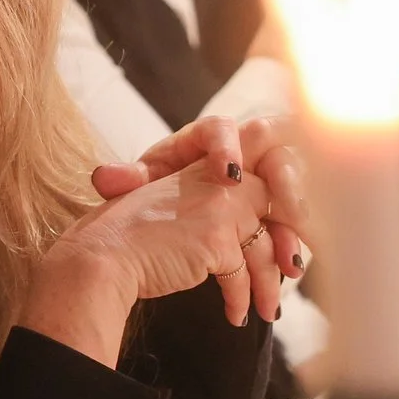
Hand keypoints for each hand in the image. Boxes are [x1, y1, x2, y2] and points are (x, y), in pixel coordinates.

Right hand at [44, 157, 282, 334]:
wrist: (100, 256)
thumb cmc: (133, 237)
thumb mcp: (183, 206)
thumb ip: (223, 206)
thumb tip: (272, 231)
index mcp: (208, 162)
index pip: (268, 165)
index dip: (289, 196)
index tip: (288, 230)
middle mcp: (220, 176)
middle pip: (276, 210)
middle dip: (286, 249)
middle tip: (289, 275)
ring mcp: (222, 204)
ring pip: (265, 248)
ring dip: (268, 286)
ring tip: (266, 310)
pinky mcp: (217, 238)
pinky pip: (243, 274)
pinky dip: (240, 299)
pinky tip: (234, 314)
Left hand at [91, 115, 309, 282]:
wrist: (161, 222)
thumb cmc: (153, 196)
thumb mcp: (142, 188)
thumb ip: (127, 180)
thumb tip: (105, 178)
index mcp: (203, 141)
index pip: (221, 129)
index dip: (229, 147)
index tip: (230, 175)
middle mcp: (240, 153)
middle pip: (275, 153)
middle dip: (286, 183)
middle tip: (289, 211)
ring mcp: (261, 182)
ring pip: (291, 194)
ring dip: (293, 226)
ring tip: (291, 257)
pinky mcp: (271, 211)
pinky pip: (290, 224)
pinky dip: (291, 247)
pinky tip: (290, 270)